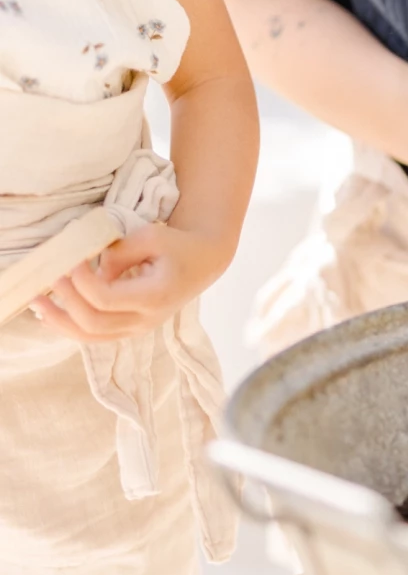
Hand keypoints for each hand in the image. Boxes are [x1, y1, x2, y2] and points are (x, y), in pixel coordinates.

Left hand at [29, 223, 229, 342]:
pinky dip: (70, 327)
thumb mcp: (152, 236)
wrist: (203, 263)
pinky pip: (95, 336)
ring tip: (37, 303)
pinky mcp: (130, 328)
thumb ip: (119, 252)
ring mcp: (138, 328)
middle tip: (52, 277)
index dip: (81, 281)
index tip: (73, 260)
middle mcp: (146, 319)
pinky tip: (51, 315)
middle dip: (66, 301)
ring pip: (91, 337)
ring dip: (60, 321)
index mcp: (154, 296)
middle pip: (94, 323)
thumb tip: (92, 269)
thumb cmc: (178, 246)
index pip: (104, 299)